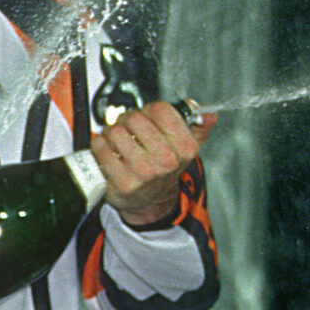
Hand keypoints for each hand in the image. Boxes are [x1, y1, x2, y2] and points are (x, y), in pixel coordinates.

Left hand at [93, 100, 213, 224]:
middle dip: (126, 120)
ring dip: (111, 133)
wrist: (150, 200)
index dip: (147, 110)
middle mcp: (166, 160)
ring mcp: (144, 172)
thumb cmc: (164, 167)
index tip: (146, 118)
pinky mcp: (122, 182)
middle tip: (129, 131)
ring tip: (119, 143)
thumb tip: (209, 113)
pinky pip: (100, 147)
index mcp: (185, 147)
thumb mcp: (187, 146)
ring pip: (115, 131)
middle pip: (134, 117)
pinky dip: (100, 146)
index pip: (159, 109)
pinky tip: (109, 153)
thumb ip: (200, 125)